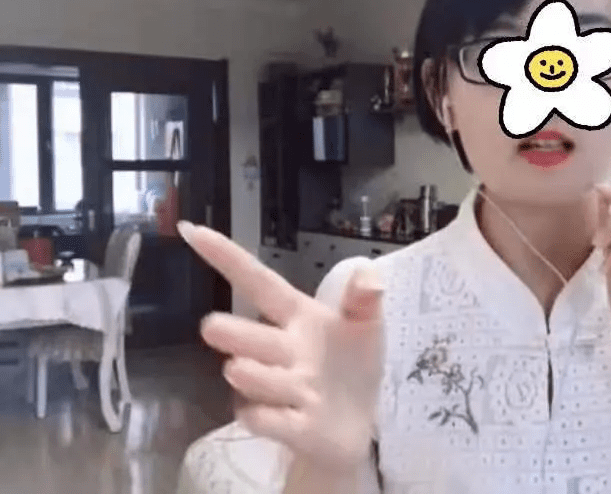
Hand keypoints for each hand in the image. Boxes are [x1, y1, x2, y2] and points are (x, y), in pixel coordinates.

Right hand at [178, 221, 384, 471]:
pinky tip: (295, 417)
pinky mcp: (285, 424)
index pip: (258, 283)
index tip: (192, 231)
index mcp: (299, 318)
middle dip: (230, 331)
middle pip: (241, 334)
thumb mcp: (368, 329)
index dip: (228, 258)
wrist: (356, 428)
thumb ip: (364, 301)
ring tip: (292, 382)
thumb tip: (368, 274)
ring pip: (246, 374)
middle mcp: (281, 349)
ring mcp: (279, 388)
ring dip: (259, 377)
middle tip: (215, 328)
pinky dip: (273, 418)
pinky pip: (261, 417)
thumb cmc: (354, 368)